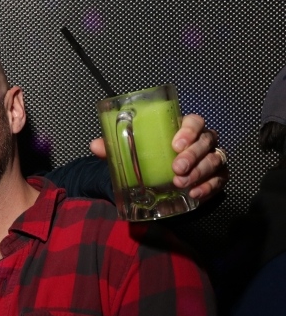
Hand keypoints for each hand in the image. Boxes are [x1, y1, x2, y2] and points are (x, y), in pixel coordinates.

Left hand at [89, 114, 226, 202]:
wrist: (159, 180)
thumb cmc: (149, 159)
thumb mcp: (132, 153)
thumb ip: (115, 148)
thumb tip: (95, 145)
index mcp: (183, 129)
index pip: (194, 121)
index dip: (189, 130)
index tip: (175, 144)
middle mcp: (202, 141)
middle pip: (206, 141)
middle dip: (192, 155)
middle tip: (176, 168)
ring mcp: (212, 158)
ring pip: (214, 160)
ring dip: (199, 172)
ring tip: (181, 183)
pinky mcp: (216, 177)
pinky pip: (219, 180)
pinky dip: (209, 187)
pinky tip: (195, 194)